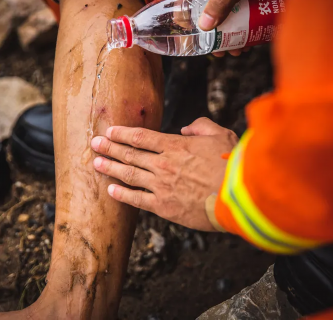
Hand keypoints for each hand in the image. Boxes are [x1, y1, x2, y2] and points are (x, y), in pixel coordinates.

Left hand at [90, 118, 237, 230]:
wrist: (237, 196)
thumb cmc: (232, 164)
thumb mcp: (221, 135)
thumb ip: (202, 126)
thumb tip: (187, 127)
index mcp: (175, 145)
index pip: (141, 137)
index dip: (123, 133)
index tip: (110, 131)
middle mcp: (163, 164)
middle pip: (130, 154)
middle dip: (110, 148)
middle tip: (94, 144)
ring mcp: (161, 185)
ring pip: (129, 174)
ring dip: (111, 168)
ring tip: (96, 163)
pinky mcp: (164, 206)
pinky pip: (137, 199)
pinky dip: (122, 194)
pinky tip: (111, 190)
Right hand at [185, 0, 289, 56]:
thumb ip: (221, 3)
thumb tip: (203, 26)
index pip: (186, 1)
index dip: (185, 21)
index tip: (193, 39)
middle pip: (206, 14)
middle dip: (213, 36)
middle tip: (220, 51)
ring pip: (224, 17)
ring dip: (229, 36)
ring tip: (238, 50)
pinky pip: (238, 15)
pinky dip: (242, 28)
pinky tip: (249, 41)